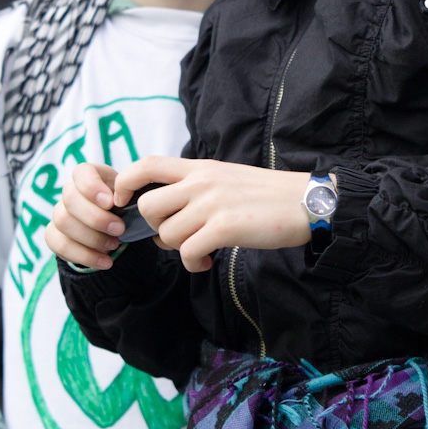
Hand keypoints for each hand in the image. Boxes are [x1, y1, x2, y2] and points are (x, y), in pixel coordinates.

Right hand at [45, 163, 124, 269]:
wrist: (115, 224)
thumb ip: (127, 194)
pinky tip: (105, 261)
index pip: (81, 173)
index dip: (92, 187)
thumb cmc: (124, 204)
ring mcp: (59, 213)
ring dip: (91, 238)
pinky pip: (59, 245)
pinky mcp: (54, 235)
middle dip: (96, 218)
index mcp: (89, 175)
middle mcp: (69, 191)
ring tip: (114, 245)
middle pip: (70, 200)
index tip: (111, 203)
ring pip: (63, 222)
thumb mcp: (129, 194)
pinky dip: (84, 256)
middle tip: (120, 229)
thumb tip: (123, 202)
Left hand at [114, 157, 310, 272]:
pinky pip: (188, 252)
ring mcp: (212, 203)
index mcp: (199, 168)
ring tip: (199, 250)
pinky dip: (193, 263)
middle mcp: (201, 182)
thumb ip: (194, 187)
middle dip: (155, 228)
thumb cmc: (265, 195)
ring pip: (166, 233)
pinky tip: (207, 262)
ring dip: (178, 250)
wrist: (303, 201)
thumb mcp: (225, 177)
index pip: (147, 164)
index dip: (125, 182)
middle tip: (177, 236)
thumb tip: (163, 215)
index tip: (124, 202)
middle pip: (148, 206)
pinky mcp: (225, 227)